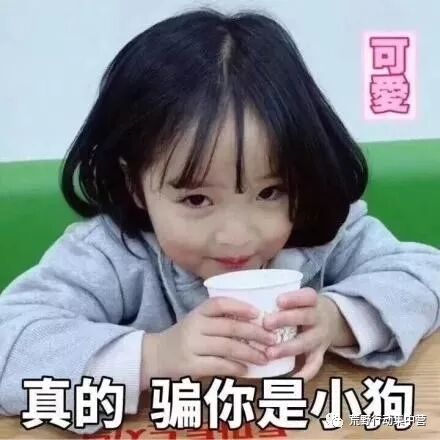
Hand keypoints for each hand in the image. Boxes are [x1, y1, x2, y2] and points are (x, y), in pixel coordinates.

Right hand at [140, 297, 277, 388]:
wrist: (156, 356)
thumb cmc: (185, 337)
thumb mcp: (198, 321)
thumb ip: (220, 320)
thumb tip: (257, 322)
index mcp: (198, 312)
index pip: (220, 304)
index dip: (240, 306)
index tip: (258, 313)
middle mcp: (194, 326)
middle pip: (230, 327)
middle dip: (255, 333)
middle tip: (272, 339)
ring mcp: (192, 346)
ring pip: (228, 347)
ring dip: (250, 353)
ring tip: (265, 357)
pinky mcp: (190, 365)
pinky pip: (218, 365)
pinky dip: (235, 367)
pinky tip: (246, 370)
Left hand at [263, 288, 354, 381]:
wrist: (333, 319)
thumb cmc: (304, 306)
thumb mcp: (299, 297)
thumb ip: (280, 300)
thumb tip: (246, 304)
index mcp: (312, 301)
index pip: (306, 296)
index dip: (294, 299)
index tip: (278, 301)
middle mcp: (318, 318)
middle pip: (305, 317)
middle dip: (285, 320)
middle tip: (266, 323)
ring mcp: (320, 337)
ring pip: (306, 342)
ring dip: (288, 348)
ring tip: (269, 353)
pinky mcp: (320, 353)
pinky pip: (314, 365)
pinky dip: (304, 374)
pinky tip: (290, 380)